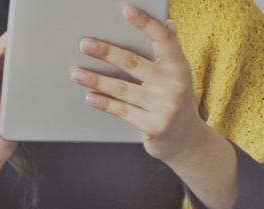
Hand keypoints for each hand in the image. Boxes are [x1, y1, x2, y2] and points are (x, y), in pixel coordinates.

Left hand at [74, 6, 215, 167]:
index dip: (145, 23)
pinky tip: (89, 96)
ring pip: (123, 89)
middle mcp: (173, 84)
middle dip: (106, 52)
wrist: (186, 140)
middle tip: (85, 44)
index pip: (162, 39)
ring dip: (96, 80)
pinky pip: (122, 111)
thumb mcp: (177, 75)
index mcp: (179, 65)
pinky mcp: (153, 126)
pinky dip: (104, 103)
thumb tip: (168, 23)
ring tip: (77, 73)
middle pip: (133, 63)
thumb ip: (169, 51)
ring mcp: (163, 106)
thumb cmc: (175, 101)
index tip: (126, 10)